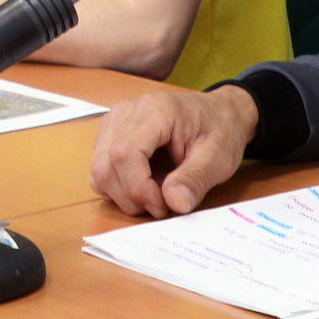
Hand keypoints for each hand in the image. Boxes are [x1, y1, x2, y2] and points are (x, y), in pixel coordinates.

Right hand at [90, 83, 260, 217]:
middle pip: (106, 164)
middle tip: (162, 206)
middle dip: (130, 196)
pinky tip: (144, 185)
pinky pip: (100, 167)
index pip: (125, 154)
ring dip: (123, 194)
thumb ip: (195, 180)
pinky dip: (118, 186)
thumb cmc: (219, 131)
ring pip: (99, 169)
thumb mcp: (218, 157)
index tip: (163, 207)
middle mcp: (127, 112)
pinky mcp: (110, 134)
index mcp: (156, 111)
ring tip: (155, 194)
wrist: (218, 114)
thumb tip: (174, 203)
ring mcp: (114, 121)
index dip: (138, 188)